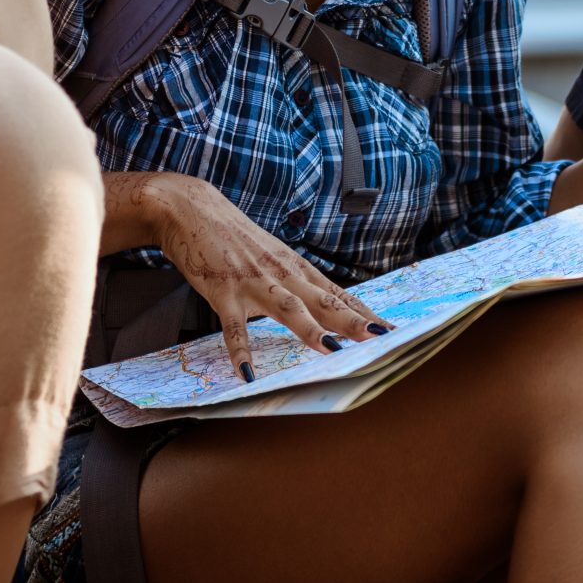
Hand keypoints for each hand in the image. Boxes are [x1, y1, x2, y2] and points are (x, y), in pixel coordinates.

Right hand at [143, 174, 388, 381]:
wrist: (191, 209)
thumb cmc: (234, 236)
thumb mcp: (271, 255)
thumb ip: (294, 280)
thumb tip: (322, 304)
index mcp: (294, 267)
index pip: (337, 293)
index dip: (363, 312)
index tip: (390, 329)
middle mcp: (280, 273)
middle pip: (323, 300)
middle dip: (352, 321)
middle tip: (379, 339)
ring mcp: (252, 282)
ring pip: (287, 308)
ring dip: (309, 329)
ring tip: (331, 350)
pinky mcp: (223, 291)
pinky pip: (234, 327)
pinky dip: (240, 351)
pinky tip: (247, 374)